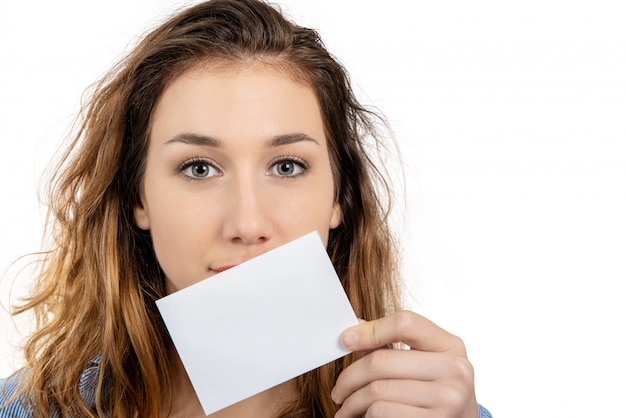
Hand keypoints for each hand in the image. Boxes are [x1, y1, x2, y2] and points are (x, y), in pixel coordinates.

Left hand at [331, 310, 478, 417]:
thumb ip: (391, 345)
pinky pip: (382, 412)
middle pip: (381, 360)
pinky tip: (365, 417)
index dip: (370, 330)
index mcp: (451, 346)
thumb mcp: (423, 362)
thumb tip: (351, 334)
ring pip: (377, 390)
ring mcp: (448, 399)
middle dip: (350, 377)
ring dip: (353, 401)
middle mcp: (454, 370)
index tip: (347, 340)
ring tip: (347, 408)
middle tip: (338, 390)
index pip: (405, 323)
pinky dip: (366, 415)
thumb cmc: (436, 392)